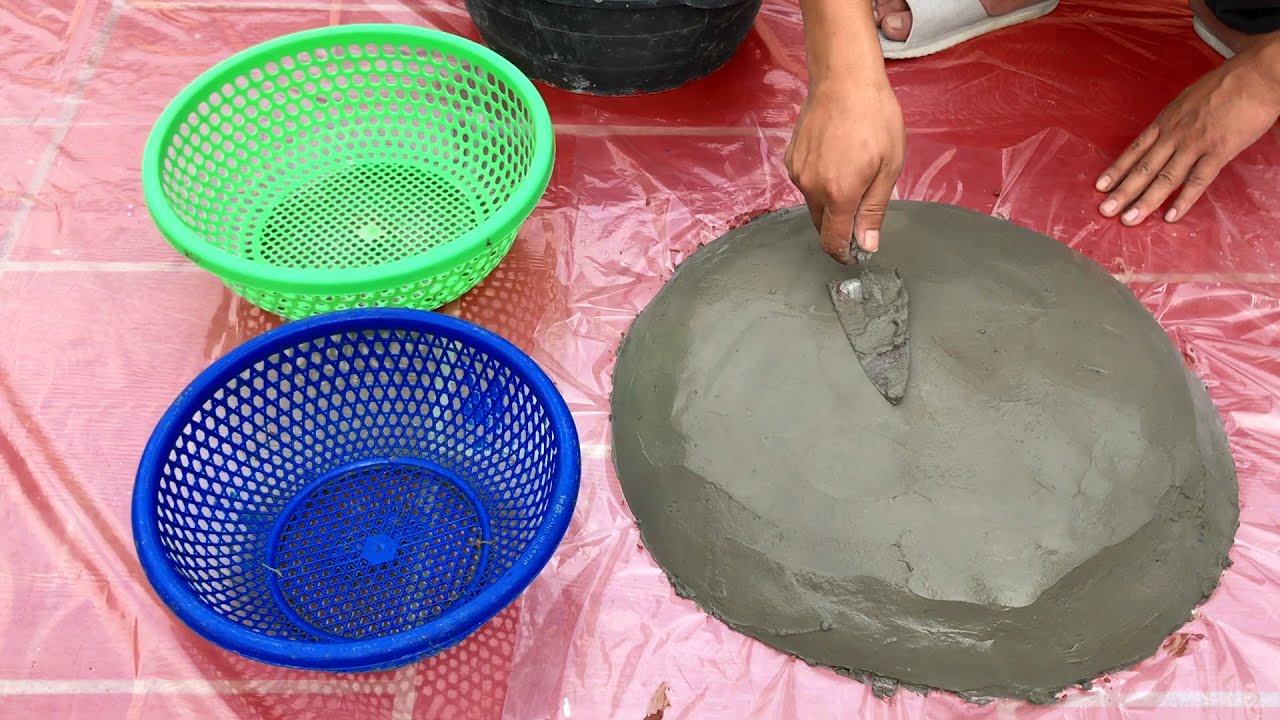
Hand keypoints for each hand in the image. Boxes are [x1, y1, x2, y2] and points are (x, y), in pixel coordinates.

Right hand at [786, 79, 905, 262]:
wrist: (844, 78)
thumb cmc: (875, 117)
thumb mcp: (889, 167)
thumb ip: (874, 210)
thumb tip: (866, 245)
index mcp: (838, 193)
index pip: (832, 240)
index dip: (844, 253)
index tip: (855, 253)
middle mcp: (811, 187)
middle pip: (821, 224)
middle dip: (840, 225)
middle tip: (863, 205)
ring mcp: (798, 172)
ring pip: (813, 203)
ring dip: (830, 201)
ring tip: (853, 171)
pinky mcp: (791, 158)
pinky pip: (806, 183)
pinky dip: (820, 182)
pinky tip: (837, 158)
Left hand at [1096, 44, 1279, 224]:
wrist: (1257, 75)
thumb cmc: (1228, 82)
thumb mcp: (1189, 99)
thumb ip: (1177, 120)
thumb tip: (1170, 133)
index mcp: (1167, 120)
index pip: (1135, 149)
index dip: (1117, 169)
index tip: (1100, 186)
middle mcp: (1175, 134)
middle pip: (1143, 168)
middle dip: (1122, 192)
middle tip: (1105, 211)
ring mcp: (1195, 144)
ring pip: (1164, 178)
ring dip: (1145, 201)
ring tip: (1129, 219)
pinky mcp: (1218, 151)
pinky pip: (1197, 181)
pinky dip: (1183, 200)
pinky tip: (1170, 216)